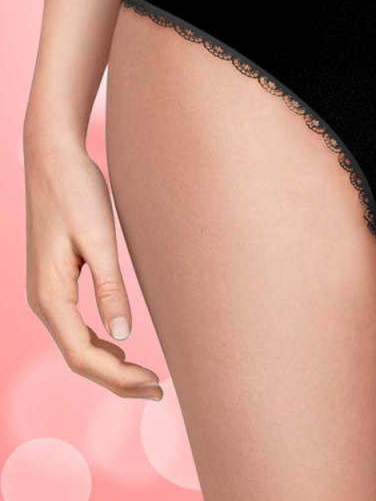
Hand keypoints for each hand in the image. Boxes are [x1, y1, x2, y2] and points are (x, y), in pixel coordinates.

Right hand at [23, 128, 162, 400]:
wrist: (54, 157)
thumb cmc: (77, 191)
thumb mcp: (99, 239)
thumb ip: (110, 287)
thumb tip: (122, 338)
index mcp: (50, 295)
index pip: (83, 354)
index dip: (119, 378)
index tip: (156, 384)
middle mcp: (44, 300)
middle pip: (79, 356)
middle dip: (117, 379)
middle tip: (159, 390)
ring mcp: (48, 291)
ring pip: (77, 343)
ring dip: (109, 364)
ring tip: (145, 377)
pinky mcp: (58, 280)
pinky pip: (76, 325)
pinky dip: (100, 343)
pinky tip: (121, 347)